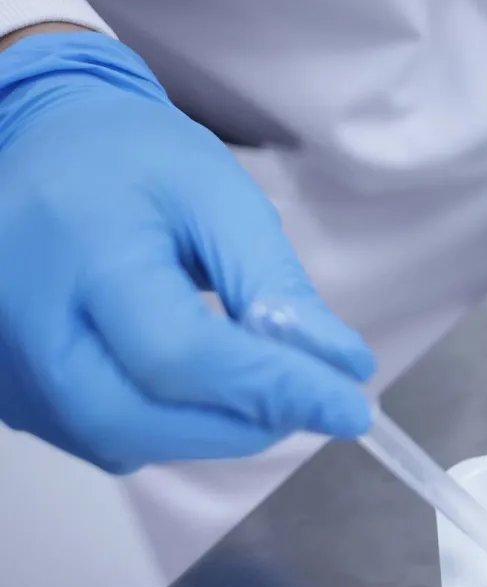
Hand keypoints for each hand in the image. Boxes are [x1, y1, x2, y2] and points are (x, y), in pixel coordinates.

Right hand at [0, 31, 374, 472]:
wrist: (40, 145)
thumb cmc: (135, 163)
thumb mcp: (220, 196)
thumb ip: (276, 284)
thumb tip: (340, 367)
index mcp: (83, 253)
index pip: (178, 354)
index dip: (270, 390)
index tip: (351, 407)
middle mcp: (24, 320)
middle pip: (135, 419)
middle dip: (242, 424)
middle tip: (312, 401)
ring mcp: (7, 364)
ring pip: (117, 441)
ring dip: (211, 433)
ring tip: (266, 390)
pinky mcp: (10, 390)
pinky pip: (98, 437)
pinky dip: (170, 428)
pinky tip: (210, 393)